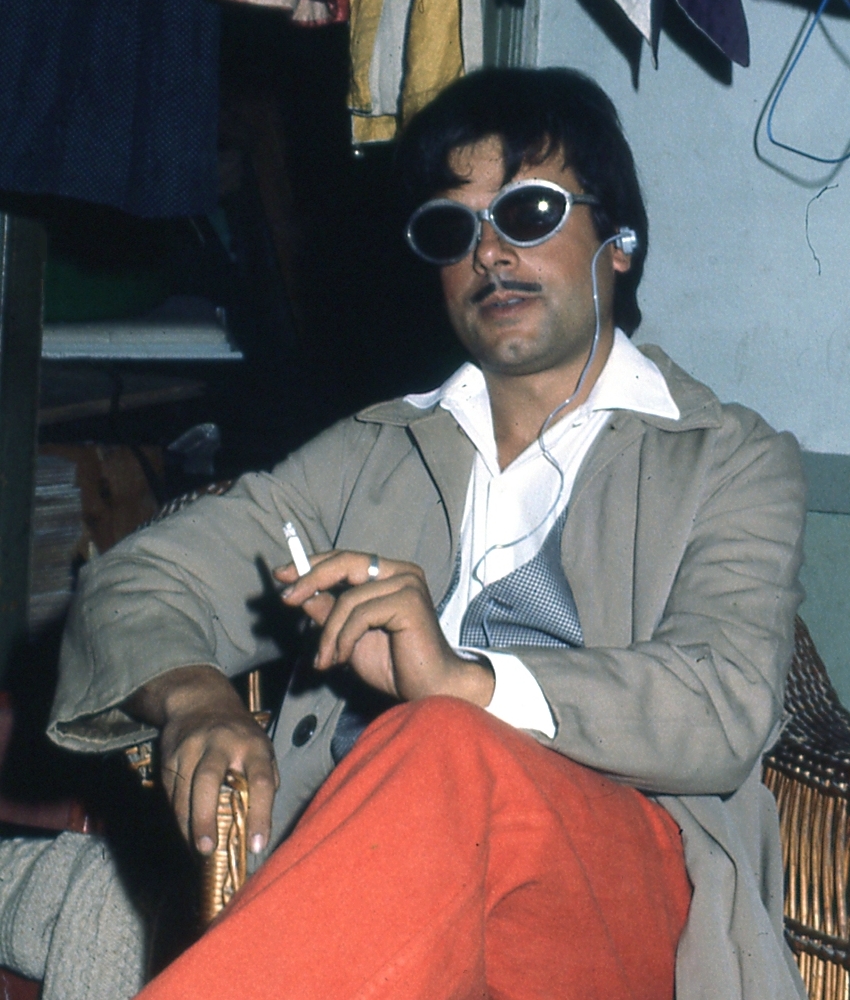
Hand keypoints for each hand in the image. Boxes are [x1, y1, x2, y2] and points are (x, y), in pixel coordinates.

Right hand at [125, 666, 278, 855]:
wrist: (200, 702)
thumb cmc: (239, 733)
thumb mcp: (262, 747)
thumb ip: (266, 780)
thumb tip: (260, 822)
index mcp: (253, 745)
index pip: (261, 781)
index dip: (261, 814)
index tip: (257, 845)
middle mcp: (222, 744)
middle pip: (209, 780)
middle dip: (206, 817)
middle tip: (208, 850)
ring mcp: (192, 748)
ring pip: (184, 790)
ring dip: (188, 825)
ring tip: (197, 852)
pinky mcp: (171, 756)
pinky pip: (172, 792)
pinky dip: (179, 816)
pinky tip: (186, 833)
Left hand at [274, 551, 494, 705]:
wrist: (428, 691)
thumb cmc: (393, 664)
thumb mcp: (349, 636)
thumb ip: (330, 612)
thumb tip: (300, 593)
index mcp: (390, 574)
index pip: (345, 558)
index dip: (311, 564)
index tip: (281, 574)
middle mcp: (402, 572)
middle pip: (344, 562)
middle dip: (310, 579)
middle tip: (286, 599)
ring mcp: (408, 584)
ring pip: (348, 599)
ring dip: (328, 633)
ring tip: (324, 660)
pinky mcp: (409, 601)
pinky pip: (360, 615)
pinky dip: (343, 639)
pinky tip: (340, 659)